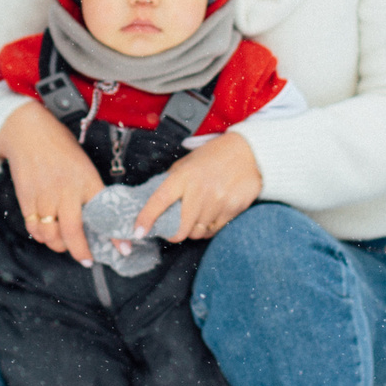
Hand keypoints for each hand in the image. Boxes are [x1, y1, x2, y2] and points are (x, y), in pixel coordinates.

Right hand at [0, 99, 104, 263]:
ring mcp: (44, 194)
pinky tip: (47, 234)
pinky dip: (41, 236)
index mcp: (86, 179)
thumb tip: (100, 218)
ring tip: (65, 245)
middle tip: (87, 259)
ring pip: (50, 234)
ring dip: (59, 245)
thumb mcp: (84, 166)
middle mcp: (65, 189)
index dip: (115, 234)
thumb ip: (90, 191)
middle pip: (73, 231)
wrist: (29, 132)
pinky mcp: (26, 197)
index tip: (124, 249)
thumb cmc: (60, 148)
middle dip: (81, 251)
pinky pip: (33, 226)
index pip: (105, 211)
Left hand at [136, 132, 263, 241]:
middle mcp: (200, 190)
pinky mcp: (233, 208)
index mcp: (183, 176)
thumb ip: (172, 182)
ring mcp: (218, 200)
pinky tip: (212, 215)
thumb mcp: (188, 163)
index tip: (137, 231)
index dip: (146, 218)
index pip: (160, 200)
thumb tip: (155, 204)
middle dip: (174, 234)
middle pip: (181, 228)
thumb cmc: (214, 156)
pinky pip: (215, 230)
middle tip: (173, 230)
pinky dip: (209, 228)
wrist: (248, 152)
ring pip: (198, 232)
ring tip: (198, 216)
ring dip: (194, 230)